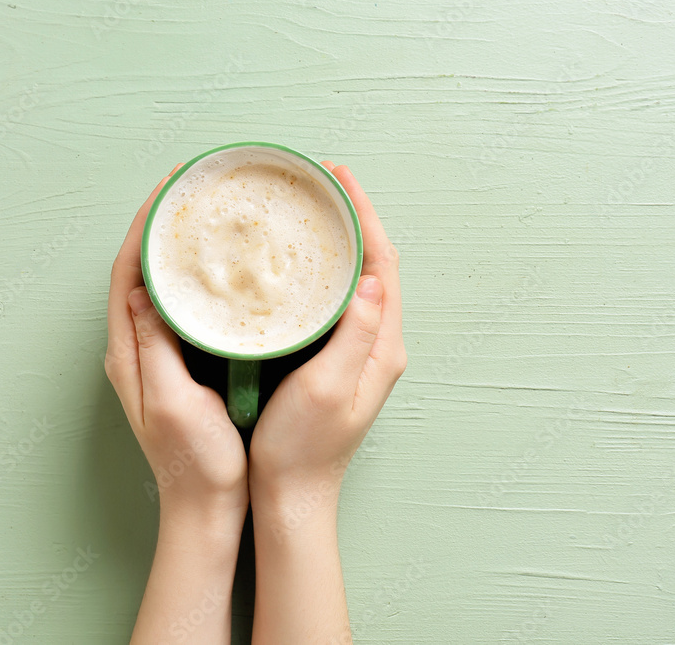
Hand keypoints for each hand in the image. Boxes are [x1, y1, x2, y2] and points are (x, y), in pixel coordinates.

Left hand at [105, 164, 248, 520]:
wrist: (205, 506)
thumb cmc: (193, 462)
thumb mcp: (171, 403)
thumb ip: (154, 348)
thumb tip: (142, 292)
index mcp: (128, 355)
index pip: (127, 274)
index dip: (144, 228)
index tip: (168, 190)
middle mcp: (135, 349)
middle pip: (139, 271)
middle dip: (158, 226)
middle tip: (190, 190)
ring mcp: (155, 357)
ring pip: (159, 286)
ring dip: (174, 249)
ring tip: (203, 216)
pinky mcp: (177, 365)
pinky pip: (179, 308)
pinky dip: (192, 280)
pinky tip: (218, 270)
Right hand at [249, 161, 406, 511]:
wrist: (292, 494)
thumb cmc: (303, 448)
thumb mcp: (329, 389)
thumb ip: (354, 336)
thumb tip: (370, 280)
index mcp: (382, 348)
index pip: (383, 266)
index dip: (365, 218)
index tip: (340, 180)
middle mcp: (378, 346)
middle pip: (374, 266)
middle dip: (354, 220)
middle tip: (323, 184)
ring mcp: (359, 353)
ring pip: (357, 282)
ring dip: (342, 243)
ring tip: (313, 211)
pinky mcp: (338, 360)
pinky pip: (338, 302)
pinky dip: (325, 273)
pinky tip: (301, 264)